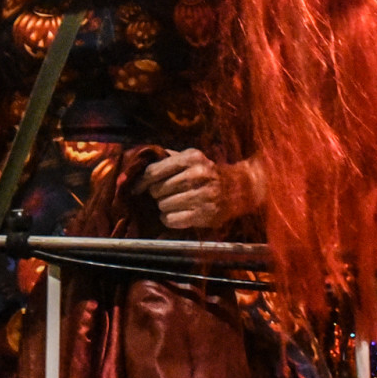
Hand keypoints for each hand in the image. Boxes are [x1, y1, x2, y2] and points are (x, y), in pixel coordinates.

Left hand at [136, 149, 260, 230]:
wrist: (240, 188)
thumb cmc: (209, 172)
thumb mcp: (193, 158)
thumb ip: (169, 158)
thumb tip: (140, 161)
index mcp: (191, 157)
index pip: (154, 171)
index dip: (141, 181)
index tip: (135, 188)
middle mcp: (198, 174)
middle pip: (157, 190)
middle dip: (156, 194)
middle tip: (162, 195)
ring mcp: (203, 195)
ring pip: (163, 205)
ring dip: (163, 207)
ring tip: (172, 203)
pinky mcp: (205, 214)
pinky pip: (172, 219)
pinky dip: (169, 218)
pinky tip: (176, 213)